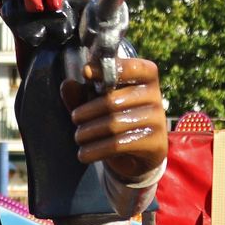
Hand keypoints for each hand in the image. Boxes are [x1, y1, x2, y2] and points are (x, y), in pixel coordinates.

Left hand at [60, 58, 166, 180]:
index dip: (109, 68)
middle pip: (112, 101)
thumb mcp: (96, 106)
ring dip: (88, 132)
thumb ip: (81, 95)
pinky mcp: (155, 142)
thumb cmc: (115, 121)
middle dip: (87, 112)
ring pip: (113, 124)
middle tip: (75, 119)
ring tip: (78, 137)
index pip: (133, 68)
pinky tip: (84, 153)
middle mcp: (155, 97)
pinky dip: (95, 150)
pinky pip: (118, 144)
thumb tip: (67, 84)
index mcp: (145, 80)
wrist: (137, 156)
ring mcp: (157, 120)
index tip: (86, 72)